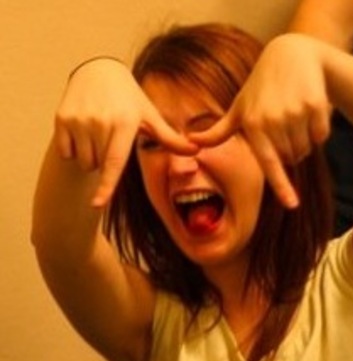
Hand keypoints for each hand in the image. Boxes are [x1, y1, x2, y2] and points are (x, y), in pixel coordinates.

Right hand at [55, 58, 195, 205]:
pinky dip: (73, 148)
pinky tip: (82, 129)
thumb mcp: (150, 116)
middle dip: (105, 161)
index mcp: (124, 123)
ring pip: (84, 162)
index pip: (115, 162)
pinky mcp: (61, 117)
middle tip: (111, 137)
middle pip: (99, 167)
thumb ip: (170, 138)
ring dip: (90, 157)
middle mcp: (100, 121)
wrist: (97, 70)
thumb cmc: (129, 99)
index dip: (107, 186)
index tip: (97, 204)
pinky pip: (66, 152)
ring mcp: (79, 119)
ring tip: (97, 133)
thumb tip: (197, 151)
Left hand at [190, 34, 331, 207]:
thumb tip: (191, 143)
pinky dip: (318, 129)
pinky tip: (308, 110)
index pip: (269, 163)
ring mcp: (295, 111)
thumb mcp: (238, 108)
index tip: (293, 205)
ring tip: (295, 117)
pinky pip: (321, 135)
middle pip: (291, 159)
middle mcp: (273, 119)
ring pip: (306, 149)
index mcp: (253, 125)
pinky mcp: (315, 104)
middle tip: (284, 126)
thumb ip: (218, 132)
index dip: (282, 187)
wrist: (291, 54)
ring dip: (304, 141)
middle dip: (290, 151)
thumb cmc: (260, 87)